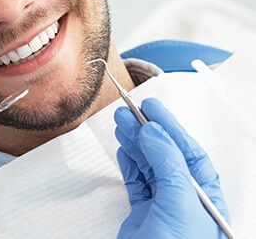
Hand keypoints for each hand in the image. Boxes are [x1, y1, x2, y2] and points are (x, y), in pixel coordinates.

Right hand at [114, 98, 230, 238]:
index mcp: (205, 198)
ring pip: (149, 166)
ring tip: (120, 123)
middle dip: (147, 131)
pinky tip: (124, 149)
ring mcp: (164, 208)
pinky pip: (137, 182)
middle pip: (167, 156)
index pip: (189, 153)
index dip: (171, 128)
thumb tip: (155, 133)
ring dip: (134, 143)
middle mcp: (186, 201)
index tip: (152, 108)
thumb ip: (169, 165)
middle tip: (128, 111)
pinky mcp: (143, 217)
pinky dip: (129, 163)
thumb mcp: (179, 205)